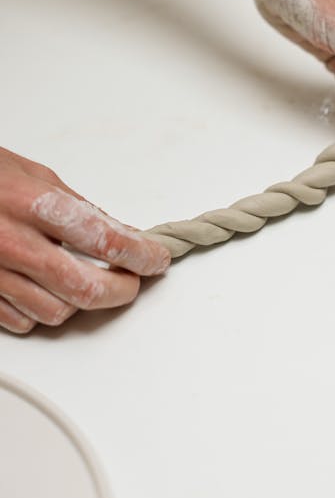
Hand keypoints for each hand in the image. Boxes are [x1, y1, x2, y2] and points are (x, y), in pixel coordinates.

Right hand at [0, 147, 169, 333]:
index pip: (106, 239)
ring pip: (57, 312)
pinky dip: (45, 311)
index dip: (141, 254)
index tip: (156, 259)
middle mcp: (13, 242)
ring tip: (88, 280)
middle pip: (86, 289)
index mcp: (34, 204)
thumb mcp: (37, 176)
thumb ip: (82, 209)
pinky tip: (48, 290)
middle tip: (134, 280)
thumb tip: (122, 233)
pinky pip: (24, 321)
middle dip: (122, 290)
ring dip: (83, 302)